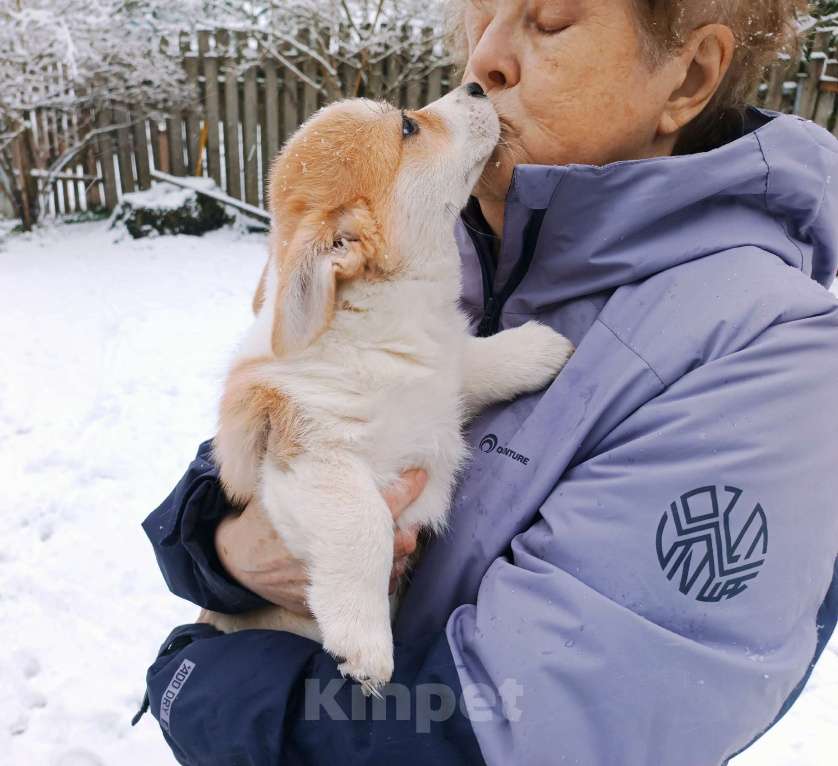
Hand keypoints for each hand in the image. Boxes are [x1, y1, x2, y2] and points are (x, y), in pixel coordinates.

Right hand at [214, 470, 426, 615]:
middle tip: (413, 524)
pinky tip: (383, 570)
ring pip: (385, 576)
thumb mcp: (278, 479)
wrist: (236, 560)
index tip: (420, 474)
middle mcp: (331, 552)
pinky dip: (379, 585)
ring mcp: (330, 582)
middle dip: (407, 533)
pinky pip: (367, 598)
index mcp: (325, 517)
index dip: (408, 488)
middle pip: (392, 545)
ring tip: (402, 545)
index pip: (383, 503)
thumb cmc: (263, 514)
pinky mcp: (328, 603)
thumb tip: (316, 419)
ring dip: (397, 561)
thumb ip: (303, 458)